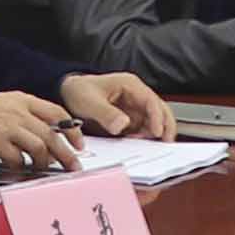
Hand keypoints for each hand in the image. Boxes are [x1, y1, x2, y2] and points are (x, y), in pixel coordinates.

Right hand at [0, 91, 77, 173]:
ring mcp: (8, 126)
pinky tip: (18, 169)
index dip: (72, 129)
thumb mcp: (4, 104)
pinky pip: (17, 159)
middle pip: (52, 134)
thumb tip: (45, 135)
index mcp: (22, 100)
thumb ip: (25, 115)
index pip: (56, 113)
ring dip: (44, 162)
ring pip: (40, 147)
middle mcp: (18, 112)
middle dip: (66, 153)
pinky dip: (21, 167)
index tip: (78, 142)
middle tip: (72, 166)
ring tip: (42, 169)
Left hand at [56, 70, 178, 142]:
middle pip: (161, 111)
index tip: (158, 133)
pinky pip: (143, 131)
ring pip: (154, 123)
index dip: (157, 117)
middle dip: (166, 128)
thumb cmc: (79, 91)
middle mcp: (136, 97)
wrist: (68, 94)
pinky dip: (144, 140)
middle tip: (164, 145)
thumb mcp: (89, 102)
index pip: (152, 101)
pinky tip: (136, 147)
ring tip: (147, 148)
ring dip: (154, 136)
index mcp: (130, 85)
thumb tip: (123, 124)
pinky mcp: (130, 121)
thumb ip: (105, 113)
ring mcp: (135, 109)